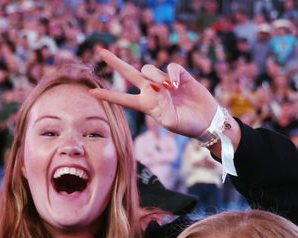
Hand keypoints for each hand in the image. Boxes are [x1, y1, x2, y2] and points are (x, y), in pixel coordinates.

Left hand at [91, 49, 223, 140]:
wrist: (206, 120)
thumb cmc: (187, 126)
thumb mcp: (170, 122)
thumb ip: (160, 105)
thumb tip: (159, 86)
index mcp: (146, 105)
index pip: (123, 99)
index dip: (108, 95)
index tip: (91, 92)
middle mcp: (152, 91)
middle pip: (129, 73)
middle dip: (115, 62)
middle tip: (101, 52)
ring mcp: (164, 81)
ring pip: (149, 69)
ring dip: (155, 76)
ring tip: (168, 89)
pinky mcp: (179, 75)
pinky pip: (170, 67)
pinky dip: (172, 73)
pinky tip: (176, 83)